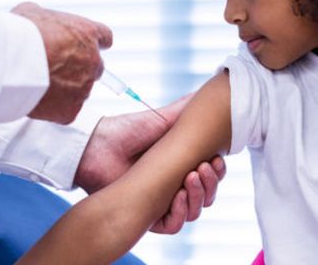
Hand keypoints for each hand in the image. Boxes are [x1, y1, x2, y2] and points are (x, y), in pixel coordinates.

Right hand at [11, 2, 112, 123]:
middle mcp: (93, 60)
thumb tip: (39, 23)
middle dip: (79, 69)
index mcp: (88, 34)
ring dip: (66, 89)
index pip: (104, 37)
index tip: (89, 46)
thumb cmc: (22, 33)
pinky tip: (39, 101)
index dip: (96, 42)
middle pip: (95, 67)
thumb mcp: (33, 13)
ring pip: (80, 90)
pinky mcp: (72, 109)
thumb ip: (46, 20)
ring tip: (41, 84)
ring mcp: (85, 86)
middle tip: (56, 69)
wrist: (14, 62)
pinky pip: (67, 111)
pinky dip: (55, 109)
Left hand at [74, 94, 226, 233]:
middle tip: (204, 167)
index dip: (218, 169)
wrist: (98, 147)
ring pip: (194, 211)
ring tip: (190, 177)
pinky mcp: (148, 217)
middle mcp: (176, 185)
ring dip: (199, 196)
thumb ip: (188, 109)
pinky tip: (177, 196)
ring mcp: (163, 202)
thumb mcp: (164, 118)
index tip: (216, 158)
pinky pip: (174, 225)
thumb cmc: (128, 131)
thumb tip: (212, 92)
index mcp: (183, 164)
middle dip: (211, 182)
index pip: (212, 174)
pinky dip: (180, 213)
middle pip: (207, 194)